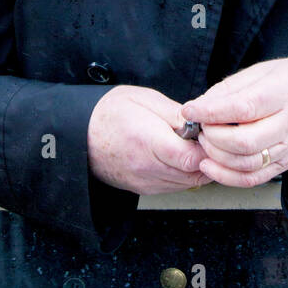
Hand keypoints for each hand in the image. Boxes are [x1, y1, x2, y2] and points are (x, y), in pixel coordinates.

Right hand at [87, 84, 212, 195]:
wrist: (79, 135)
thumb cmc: (109, 112)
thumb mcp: (143, 98)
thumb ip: (175, 112)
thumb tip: (201, 123)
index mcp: (147, 140)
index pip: (191, 157)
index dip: (208, 146)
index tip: (208, 132)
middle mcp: (147, 167)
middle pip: (195, 173)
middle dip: (208, 156)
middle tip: (205, 137)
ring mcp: (145, 181)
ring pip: (188, 183)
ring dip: (198, 167)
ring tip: (192, 145)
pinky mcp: (144, 188)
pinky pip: (176, 187)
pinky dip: (185, 174)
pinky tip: (181, 156)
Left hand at [180, 57, 287, 187]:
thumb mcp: (268, 69)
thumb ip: (234, 87)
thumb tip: (201, 104)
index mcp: (283, 93)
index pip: (243, 107)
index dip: (211, 111)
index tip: (190, 109)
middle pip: (243, 142)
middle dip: (212, 137)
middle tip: (200, 126)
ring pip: (247, 164)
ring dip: (217, 157)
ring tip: (206, 143)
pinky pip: (255, 179)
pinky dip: (228, 177)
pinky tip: (212, 166)